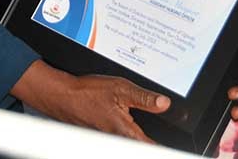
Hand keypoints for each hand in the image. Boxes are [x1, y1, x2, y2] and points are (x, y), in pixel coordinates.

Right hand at [12, 60, 170, 141]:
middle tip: (163, 134)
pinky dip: (129, 130)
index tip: (175, 146)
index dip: (163, 147)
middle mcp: (118, 139)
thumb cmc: (87, 93)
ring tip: (142, 124)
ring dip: (141, 135)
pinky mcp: (105, 134)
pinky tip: (128, 117)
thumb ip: (144, 98)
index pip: (151, 148)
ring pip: (131, 141)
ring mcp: (110, 139)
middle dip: (153, 140)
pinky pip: (122, 136)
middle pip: (141, 145)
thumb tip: (165, 104)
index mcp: (126, 133)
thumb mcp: (121, 89)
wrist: (63, 96)